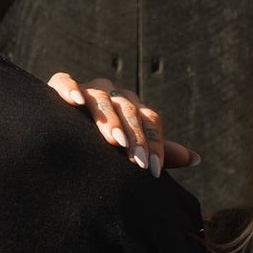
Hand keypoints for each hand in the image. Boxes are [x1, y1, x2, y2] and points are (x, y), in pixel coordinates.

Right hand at [47, 71, 197, 177]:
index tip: (153, 171)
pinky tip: (75, 101)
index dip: (154, 144)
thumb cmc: (100, 152)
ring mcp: (88, 89)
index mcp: (133, 110)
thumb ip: (157, 153)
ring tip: (113, 141)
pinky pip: (64, 81)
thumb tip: (195, 158)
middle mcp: (114, 95)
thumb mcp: (128, 154)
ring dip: (108, 119)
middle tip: (136, 160)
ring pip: (102, 98)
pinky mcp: (59, 87)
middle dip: (134, 137)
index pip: (150, 121)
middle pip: (129, 110)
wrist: (58, 143)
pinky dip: (69, 88)